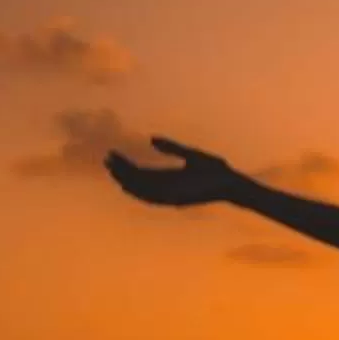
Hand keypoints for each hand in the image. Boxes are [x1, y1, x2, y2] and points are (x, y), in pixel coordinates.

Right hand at [104, 135, 237, 207]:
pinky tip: (129, 185)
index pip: (140, 172)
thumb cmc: (214, 168)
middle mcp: (166, 187)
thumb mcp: (189, 154)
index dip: (125, 164)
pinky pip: (154, 198)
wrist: (230, 181)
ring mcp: (170, 195)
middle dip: (121, 171)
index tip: (112, 153)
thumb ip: (171, 147)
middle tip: (107, 160)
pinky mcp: (177, 200)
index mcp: (167, 176)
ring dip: (127, 182)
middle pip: (137, 181)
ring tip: (114, 170)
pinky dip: (140, 193)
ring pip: (141, 191)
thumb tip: (151, 139)